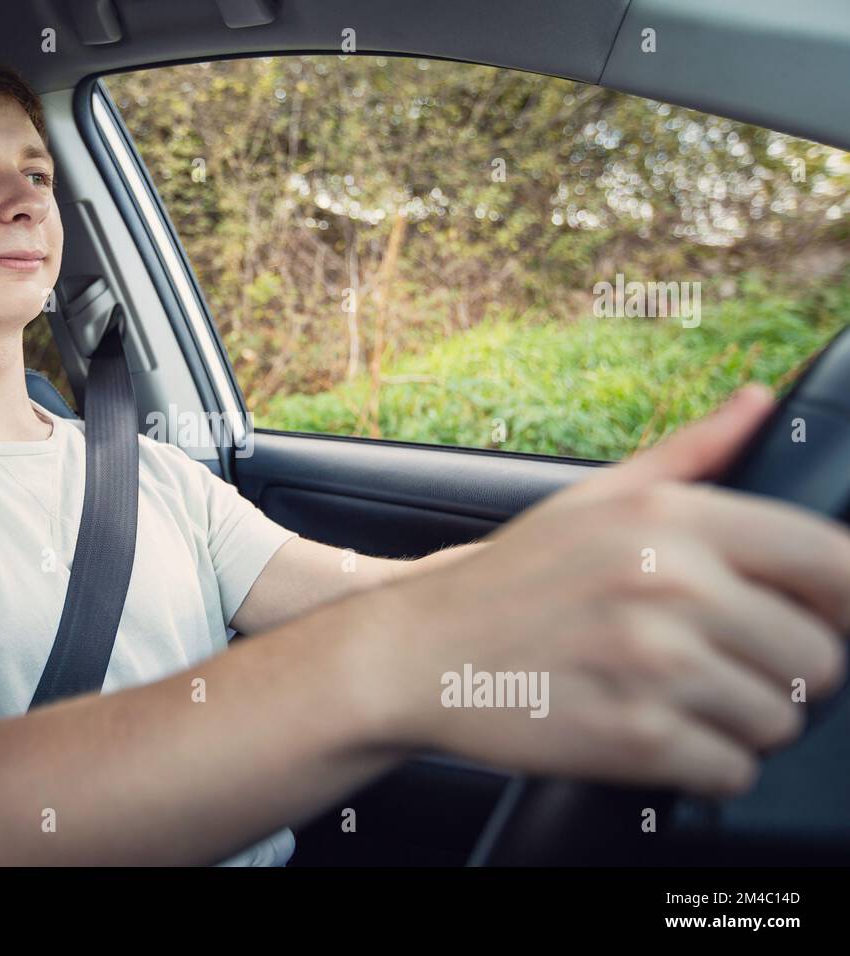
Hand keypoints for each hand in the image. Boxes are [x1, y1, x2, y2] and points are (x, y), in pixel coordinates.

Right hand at [369, 385, 849, 796]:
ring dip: (742, 723)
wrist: (414, 651)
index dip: (840, 602)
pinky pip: (731, 771)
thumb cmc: (508, 578)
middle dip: (783, 672)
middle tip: (724, 668)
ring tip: (679, 700)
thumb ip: (687, 454)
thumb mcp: (591, 499)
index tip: (816, 618)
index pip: (831, 562)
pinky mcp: (635, 738)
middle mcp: (670, 584)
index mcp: (669, 518)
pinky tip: (655, 734)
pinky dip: (704, 765)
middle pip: (820, 656)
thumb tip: (758, 401)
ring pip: (781, 720)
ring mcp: (654, 664)